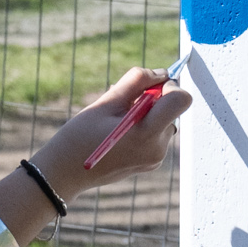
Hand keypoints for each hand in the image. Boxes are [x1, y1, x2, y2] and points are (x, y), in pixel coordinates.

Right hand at [31, 65, 192, 199]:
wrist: (66, 172)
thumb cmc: (80, 135)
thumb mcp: (106, 102)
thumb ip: (137, 81)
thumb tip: (161, 73)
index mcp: (146, 133)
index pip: (181, 100)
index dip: (168, 86)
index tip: (149, 87)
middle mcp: (157, 148)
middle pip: (172, 109)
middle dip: (153, 100)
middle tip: (123, 105)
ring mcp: (156, 158)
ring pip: (164, 120)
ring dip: (146, 113)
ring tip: (116, 122)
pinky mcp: (152, 162)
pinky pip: (156, 134)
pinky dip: (143, 127)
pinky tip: (120, 134)